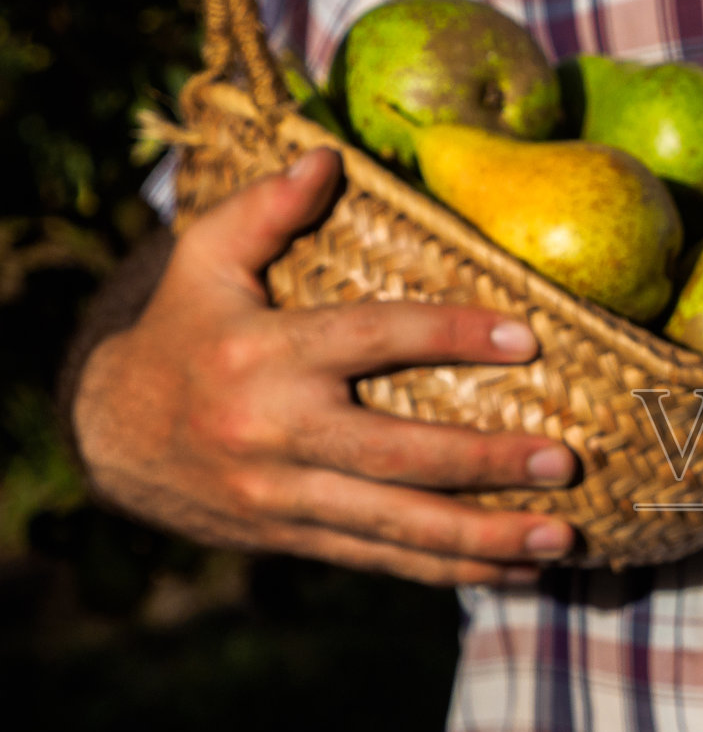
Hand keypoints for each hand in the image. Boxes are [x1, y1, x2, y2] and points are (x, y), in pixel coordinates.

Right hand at [73, 148, 576, 584]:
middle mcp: (274, 432)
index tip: (527, 337)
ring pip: (396, 526)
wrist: (110, 439)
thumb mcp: (203, 261)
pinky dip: (452, 573)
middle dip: (484, 464)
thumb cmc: (182, 333)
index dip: (451, 335)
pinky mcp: (296, 539)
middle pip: (395, 455)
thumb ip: (263, 209)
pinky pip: (384, 561)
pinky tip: (516, 575)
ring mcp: (285, 497)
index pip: (372, 338)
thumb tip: (328, 155)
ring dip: (484, 540)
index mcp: (261, 354)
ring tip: (560, 542)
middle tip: (564, 460)